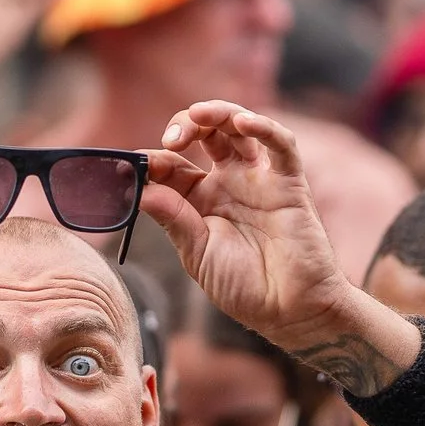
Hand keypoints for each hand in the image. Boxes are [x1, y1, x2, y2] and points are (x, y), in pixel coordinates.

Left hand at [147, 102, 352, 349]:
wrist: (288, 311)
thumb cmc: (243, 286)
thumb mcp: (196, 253)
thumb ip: (171, 218)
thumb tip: (140, 189)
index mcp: (201, 200)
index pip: (173, 165)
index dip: (154, 159)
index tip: (135, 166)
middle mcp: (229, 182)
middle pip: (206, 134)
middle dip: (186, 126)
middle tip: (171, 139)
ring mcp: (259, 180)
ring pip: (240, 129)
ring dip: (219, 114)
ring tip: (199, 115)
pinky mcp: (289, 183)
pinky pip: (281, 146)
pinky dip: (264, 128)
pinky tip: (243, 123)